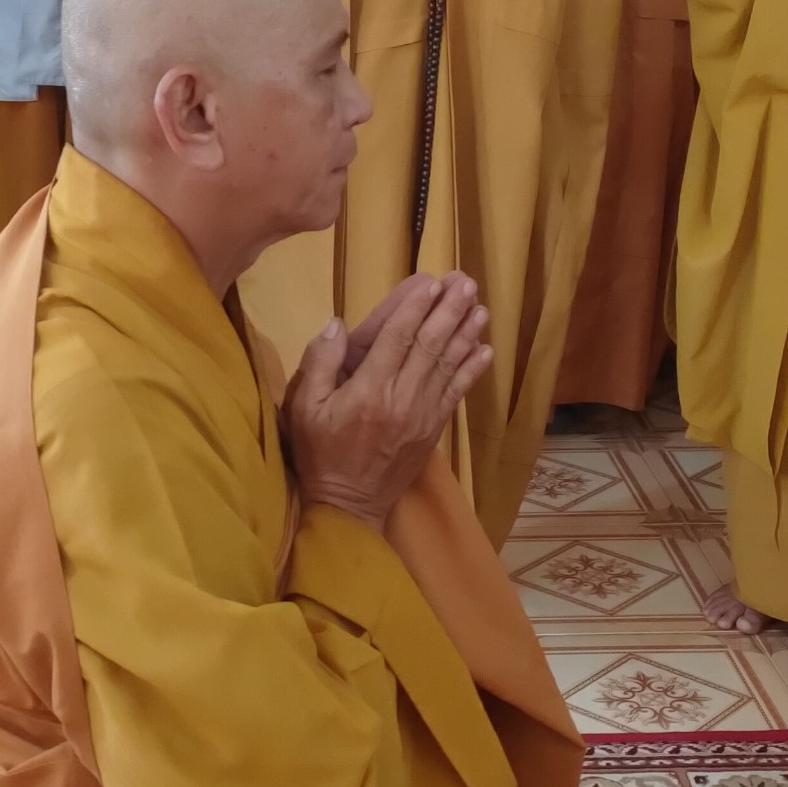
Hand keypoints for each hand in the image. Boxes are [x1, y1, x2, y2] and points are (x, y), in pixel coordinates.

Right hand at [283, 273, 492, 527]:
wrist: (348, 504)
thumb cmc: (320, 453)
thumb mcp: (303, 408)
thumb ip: (320, 363)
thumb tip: (336, 324)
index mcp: (368, 389)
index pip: (396, 338)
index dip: (415, 307)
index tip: (431, 282)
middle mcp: (401, 397)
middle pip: (430, 345)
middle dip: (449, 311)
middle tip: (464, 282)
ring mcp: (422, 414)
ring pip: (448, 365)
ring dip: (466, 334)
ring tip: (480, 307)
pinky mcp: (433, 429)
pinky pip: (456, 394)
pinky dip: (471, 371)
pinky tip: (484, 349)